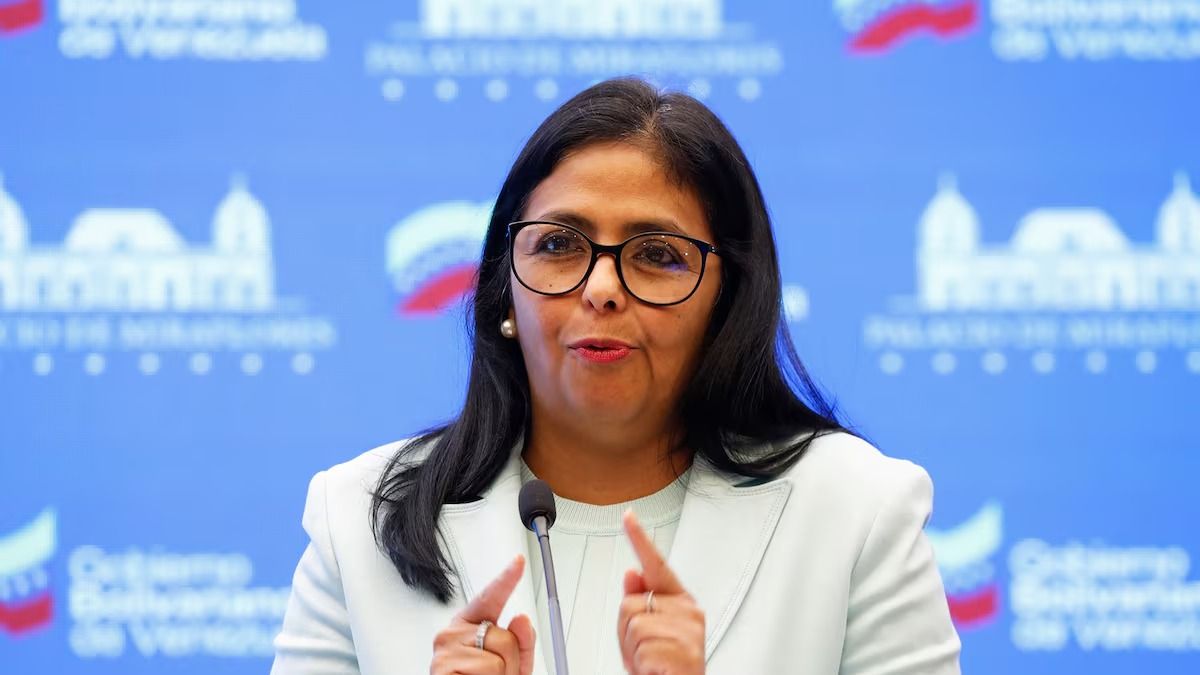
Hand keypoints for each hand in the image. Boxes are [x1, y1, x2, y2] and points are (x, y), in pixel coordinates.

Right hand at [430, 555, 536, 674]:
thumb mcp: (511, 667)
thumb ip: (521, 643)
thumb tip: (521, 618)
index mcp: (470, 627)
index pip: (489, 598)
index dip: (506, 578)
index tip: (518, 562)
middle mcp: (453, 633)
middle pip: (505, 635)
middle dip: (512, 663)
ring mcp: (445, 649)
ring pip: (500, 655)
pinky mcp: (442, 667)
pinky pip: (488, 669)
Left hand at [617, 511, 704, 674]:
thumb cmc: (666, 667)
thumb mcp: (647, 634)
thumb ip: (640, 603)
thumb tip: (631, 574)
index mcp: (680, 602)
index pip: (657, 565)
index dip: (640, 539)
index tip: (628, 517)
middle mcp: (688, 612)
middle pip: (630, 603)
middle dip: (625, 632)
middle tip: (643, 652)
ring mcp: (688, 630)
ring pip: (633, 625)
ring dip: (632, 651)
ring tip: (651, 663)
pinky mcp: (684, 651)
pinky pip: (641, 649)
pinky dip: (641, 665)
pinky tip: (656, 670)